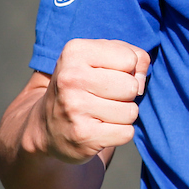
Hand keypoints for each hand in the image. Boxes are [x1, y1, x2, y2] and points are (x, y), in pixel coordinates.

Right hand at [36, 38, 150, 163]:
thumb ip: (133, 55)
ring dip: (123, 115)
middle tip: (104, 97)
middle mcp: (71, 78)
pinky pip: (126, 133)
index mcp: (76, 52)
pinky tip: (100, 129)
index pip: (130, 59)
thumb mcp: (102, 58)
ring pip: (131, 112)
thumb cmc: (84, 85)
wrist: (47, 125)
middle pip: (132, 87)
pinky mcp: (82, 136)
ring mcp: (75, 108)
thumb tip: (141, 80)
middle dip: (126, 94)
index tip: (106, 75)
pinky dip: (119, 133)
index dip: (127, 70)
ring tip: (101, 113)